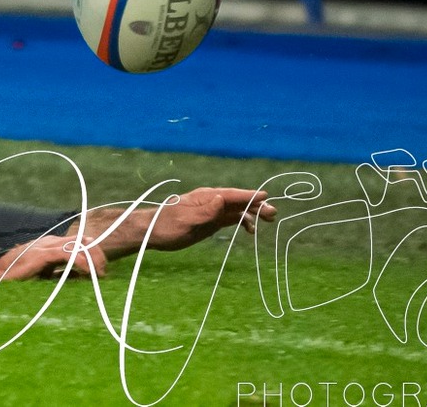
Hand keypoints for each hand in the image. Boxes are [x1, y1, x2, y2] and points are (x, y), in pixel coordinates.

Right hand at [0, 233, 105, 281]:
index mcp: (54, 244)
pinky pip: (69, 254)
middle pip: (85, 239)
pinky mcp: (43, 253)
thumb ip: (61, 272)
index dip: (95, 253)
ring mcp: (48, 245)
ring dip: (94, 259)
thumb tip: (80, 277)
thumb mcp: (45, 273)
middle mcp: (53, 241)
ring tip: (98, 275)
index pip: (82, 241)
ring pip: (80, 244)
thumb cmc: (19, 274)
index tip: (101, 271)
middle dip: (99, 255)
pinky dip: (82, 263)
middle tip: (103, 274)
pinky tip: (88, 274)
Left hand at [121, 187, 273, 253]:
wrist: (153, 232)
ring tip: (269, 220)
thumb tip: (222, 198)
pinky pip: (231, 218)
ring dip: (252, 213)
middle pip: (237, 201)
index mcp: (205, 197)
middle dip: (255, 205)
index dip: (248, 195)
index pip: (230, 195)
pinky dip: (243, 221)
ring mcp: (212, 211)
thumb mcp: (186, 220)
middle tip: (273, 213)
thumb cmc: (167, 226)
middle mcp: (211, 201)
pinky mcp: (211, 221)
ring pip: (237, 210)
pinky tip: (251, 230)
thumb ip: (205, 211)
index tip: (265, 196)